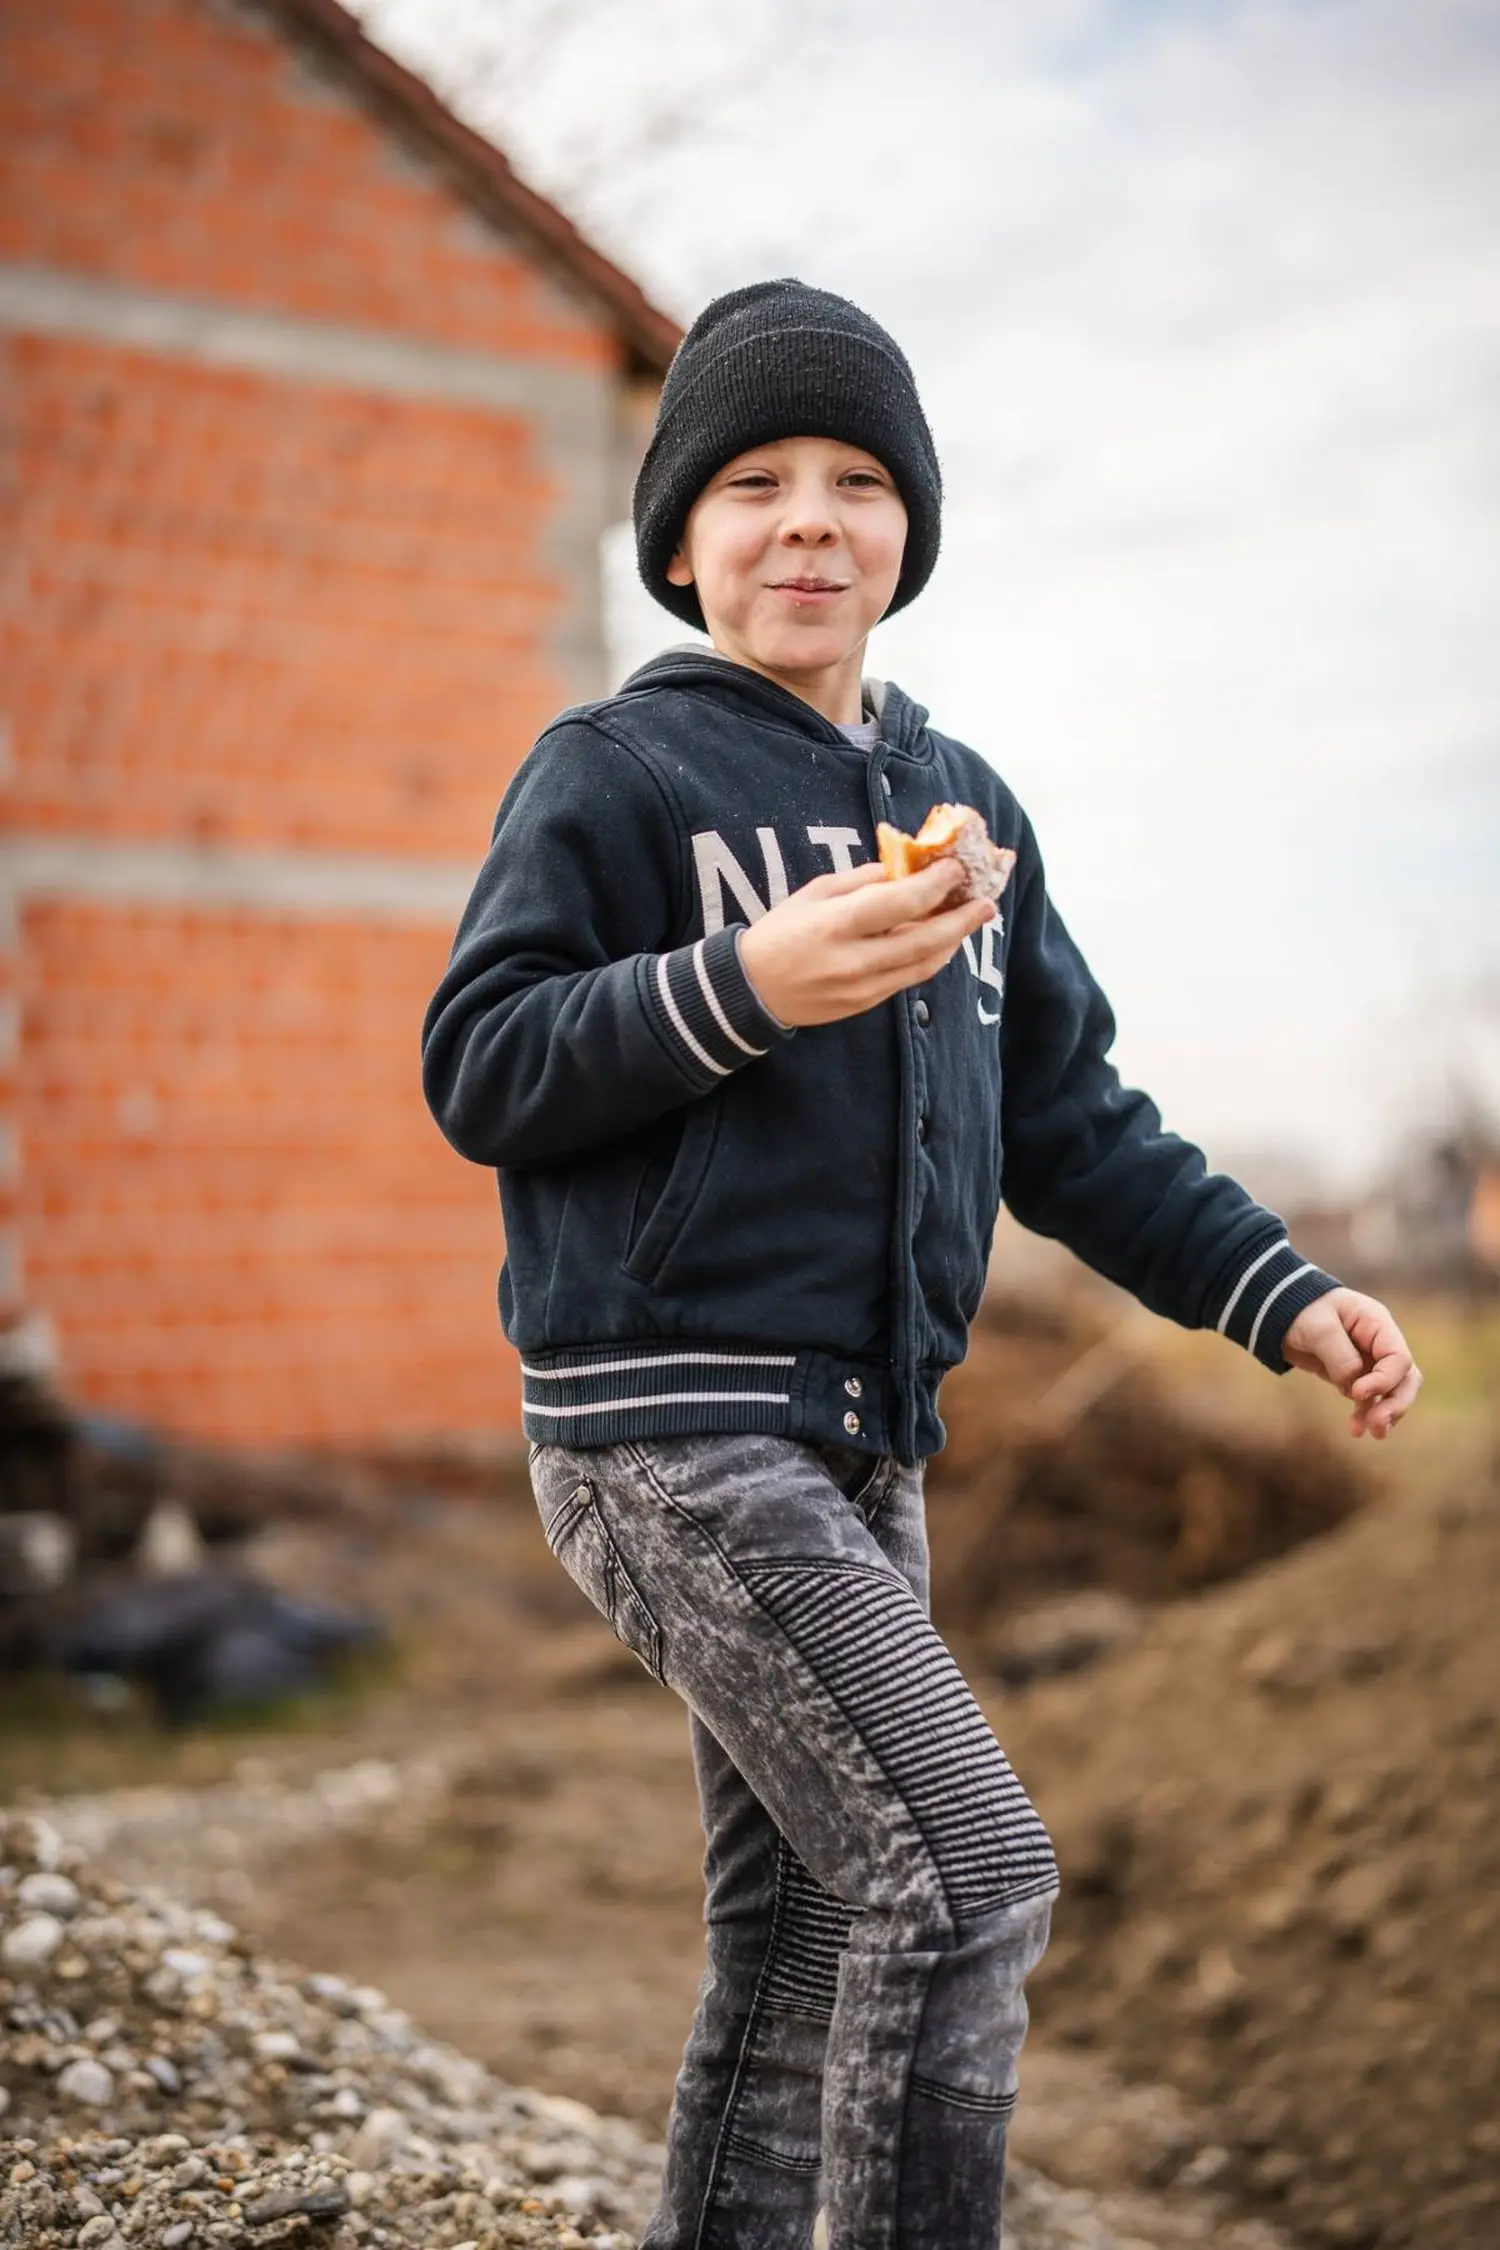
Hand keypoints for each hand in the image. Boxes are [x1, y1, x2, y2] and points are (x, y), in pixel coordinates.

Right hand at [738, 860, 993, 1026]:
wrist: (752, 989)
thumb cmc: (781, 931)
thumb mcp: (814, 892)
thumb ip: (861, 881)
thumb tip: (904, 871)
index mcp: (837, 923)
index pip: (901, 902)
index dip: (936, 884)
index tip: (957, 868)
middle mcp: (854, 959)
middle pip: (924, 940)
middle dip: (962, 920)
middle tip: (988, 902)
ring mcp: (862, 987)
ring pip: (923, 965)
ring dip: (954, 941)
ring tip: (973, 920)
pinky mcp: (864, 1004)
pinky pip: (908, 979)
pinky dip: (930, 958)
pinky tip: (942, 942)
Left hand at [1280, 1288, 1421, 1439]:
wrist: (1279, 1313)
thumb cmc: (1302, 1310)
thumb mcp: (1319, 1328)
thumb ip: (1340, 1356)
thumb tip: (1355, 1388)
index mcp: (1377, 1324)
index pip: (1398, 1358)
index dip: (1384, 1380)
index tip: (1358, 1393)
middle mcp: (1379, 1344)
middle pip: (1405, 1378)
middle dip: (1396, 1404)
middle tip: (1378, 1425)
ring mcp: (1369, 1361)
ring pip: (1392, 1392)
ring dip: (1385, 1414)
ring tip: (1371, 1433)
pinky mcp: (1355, 1377)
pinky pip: (1370, 1400)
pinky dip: (1365, 1415)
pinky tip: (1356, 1430)